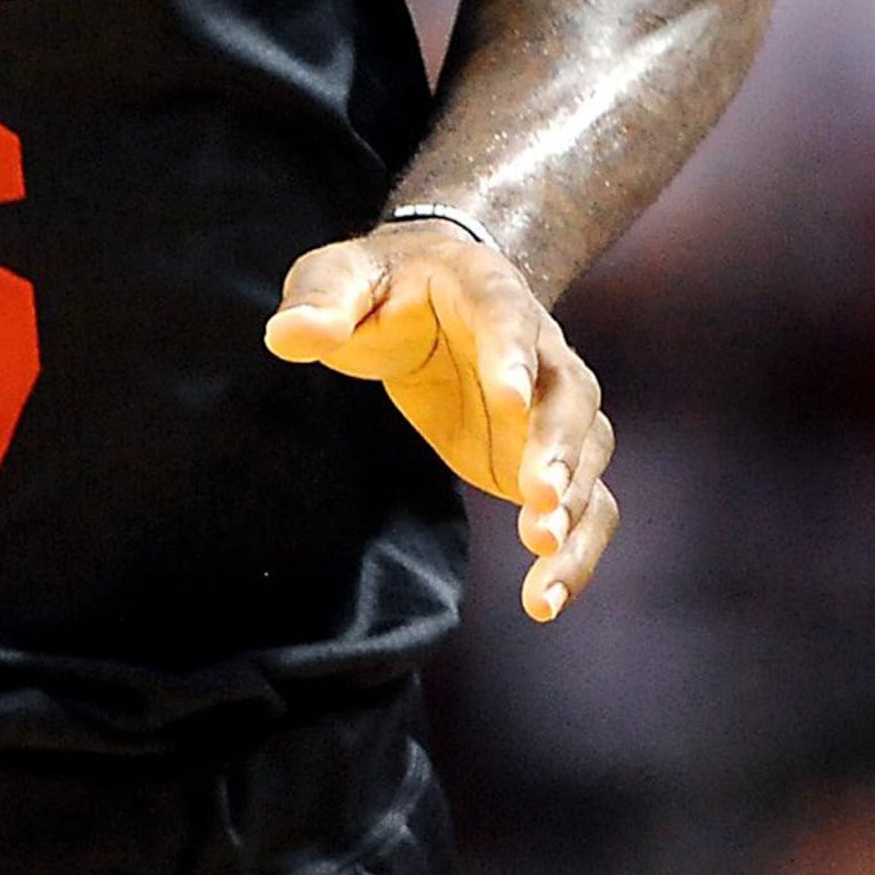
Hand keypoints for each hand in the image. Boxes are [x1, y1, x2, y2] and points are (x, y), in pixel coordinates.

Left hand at [264, 221, 616, 623]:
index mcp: (487, 291)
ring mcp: (549, 406)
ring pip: (588, 453)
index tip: (509, 398)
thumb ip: (319, 299)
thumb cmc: (378, 283)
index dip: (513, 357)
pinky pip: (584, 505)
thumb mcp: (339, 275)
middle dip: (558, 446)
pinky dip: (575, 550)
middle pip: (568, 395)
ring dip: (574, 503)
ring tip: (543, 547)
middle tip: (541, 494)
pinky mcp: (545, 456)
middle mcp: (540, 349)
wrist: (425, 289)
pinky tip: (543, 599)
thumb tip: (287, 335)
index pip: (508, 319)